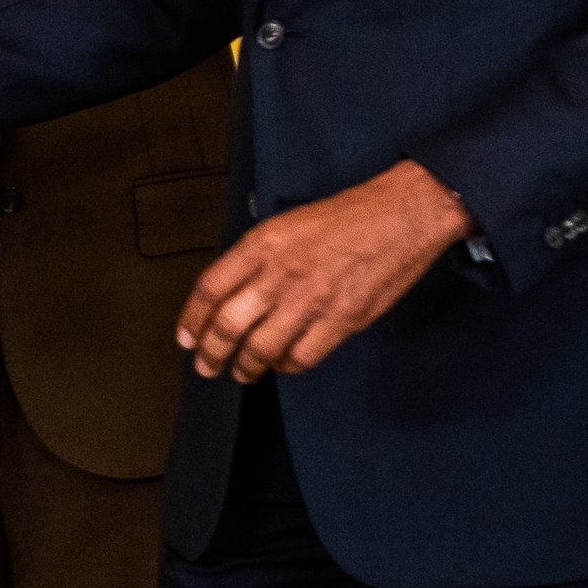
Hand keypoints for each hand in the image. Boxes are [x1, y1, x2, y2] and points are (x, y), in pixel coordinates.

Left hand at [175, 159, 476, 382]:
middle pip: (229, 325)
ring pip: (262, 348)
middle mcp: (280, 272)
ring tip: (242, 372)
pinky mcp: (343, 320)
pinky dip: (287, 366)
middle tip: (207, 366)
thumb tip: (231, 294)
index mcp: (262, 243)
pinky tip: (283, 364)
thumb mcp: (287, 223)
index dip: (192, 319)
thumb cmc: (346, 216)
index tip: (186, 338)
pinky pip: (303, 356)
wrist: (401, 214)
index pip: (210, 289)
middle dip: (212, 353)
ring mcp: (312, 299)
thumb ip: (257, 258)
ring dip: (247, 367)